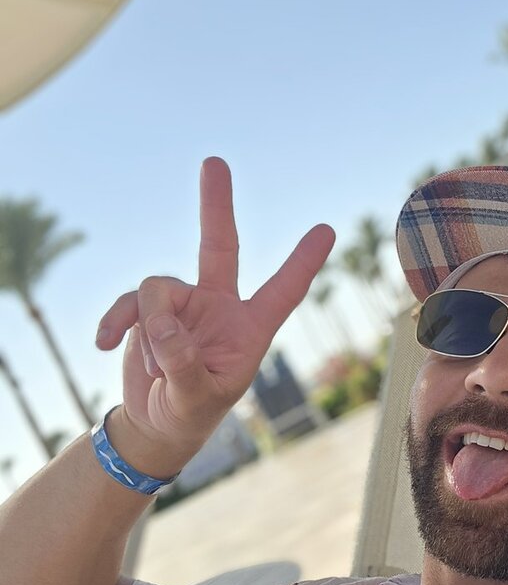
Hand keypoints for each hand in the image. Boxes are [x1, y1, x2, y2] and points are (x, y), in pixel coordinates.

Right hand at [95, 158, 334, 470]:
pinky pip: (129, 302)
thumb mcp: (194, 398)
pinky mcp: (148, 310)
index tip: (327, 230)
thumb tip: (162, 323)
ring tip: (154, 369)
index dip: (302, 263)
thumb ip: (182, 363)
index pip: (282, 292)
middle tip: (214, 161)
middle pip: (219, 246)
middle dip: (215, 205)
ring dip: (149, 329)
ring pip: (158, 286)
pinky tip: (104, 344)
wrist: (155, 423)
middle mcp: (219, 307)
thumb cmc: (189, 414)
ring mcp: (182, 305)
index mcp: (248, 330)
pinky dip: (116, 321)